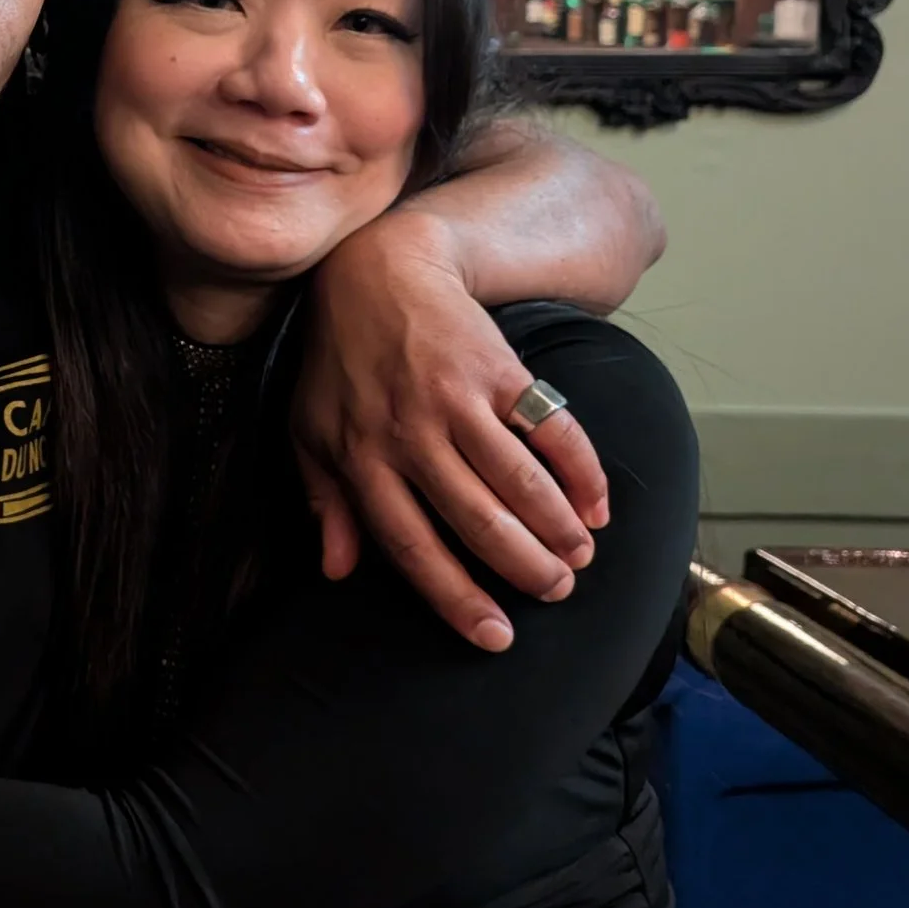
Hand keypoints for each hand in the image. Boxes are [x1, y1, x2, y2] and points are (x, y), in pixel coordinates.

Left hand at [295, 211, 607, 651]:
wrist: (379, 272)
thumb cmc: (341, 362)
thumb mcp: (311, 430)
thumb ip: (325, 501)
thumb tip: (334, 570)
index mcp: (361, 458)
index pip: (410, 545)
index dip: (454, 596)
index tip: (494, 636)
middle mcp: (408, 434)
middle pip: (475, 519)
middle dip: (522, 566)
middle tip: (555, 593)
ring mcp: (455, 399)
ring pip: (517, 479)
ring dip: (557, 526)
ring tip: (579, 558)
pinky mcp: (497, 368)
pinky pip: (549, 427)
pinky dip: (580, 469)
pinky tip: (597, 503)